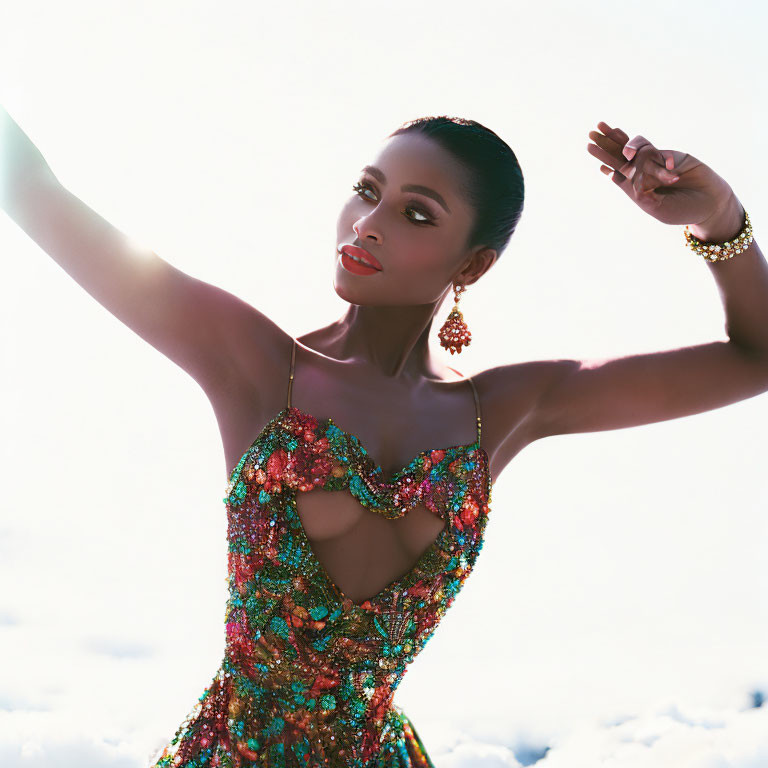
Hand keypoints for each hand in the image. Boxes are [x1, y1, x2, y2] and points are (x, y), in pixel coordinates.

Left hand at [587, 121, 741, 239]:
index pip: (617, 171)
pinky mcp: (670, 155)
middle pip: (622, 155)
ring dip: (624, 142)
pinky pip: (654, 150)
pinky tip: (656, 168)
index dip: (605, 160)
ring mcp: (657, 162)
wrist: (710, 203)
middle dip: (606, 143)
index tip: (591, 148)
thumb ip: (641, 195)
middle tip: (591, 132)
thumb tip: (622, 177)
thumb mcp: (658, 209)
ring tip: (614, 141)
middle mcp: (645, 173)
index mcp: (637, 188)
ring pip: (637, 147)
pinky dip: (651, 155)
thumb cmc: (683, 211)